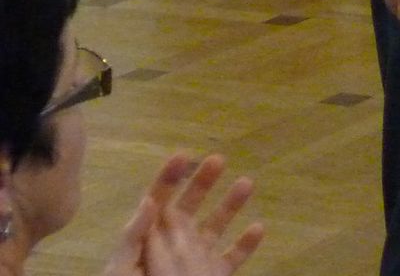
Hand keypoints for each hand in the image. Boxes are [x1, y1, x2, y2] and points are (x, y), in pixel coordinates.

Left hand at [101, 152, 263, 275]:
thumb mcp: (120, 268)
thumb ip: (134, 236)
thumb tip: (150, 201)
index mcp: (148, 239)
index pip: (158, 201)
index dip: (169, 177)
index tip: (183, 155)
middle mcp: (173, 245)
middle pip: (189, 206)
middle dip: (202, 181)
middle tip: (218, 159)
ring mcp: (195, 262)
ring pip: (216, 227)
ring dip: (231, 205)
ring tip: (247, 182)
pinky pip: (232, 259)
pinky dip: (247, 245)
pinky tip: (259, 228)